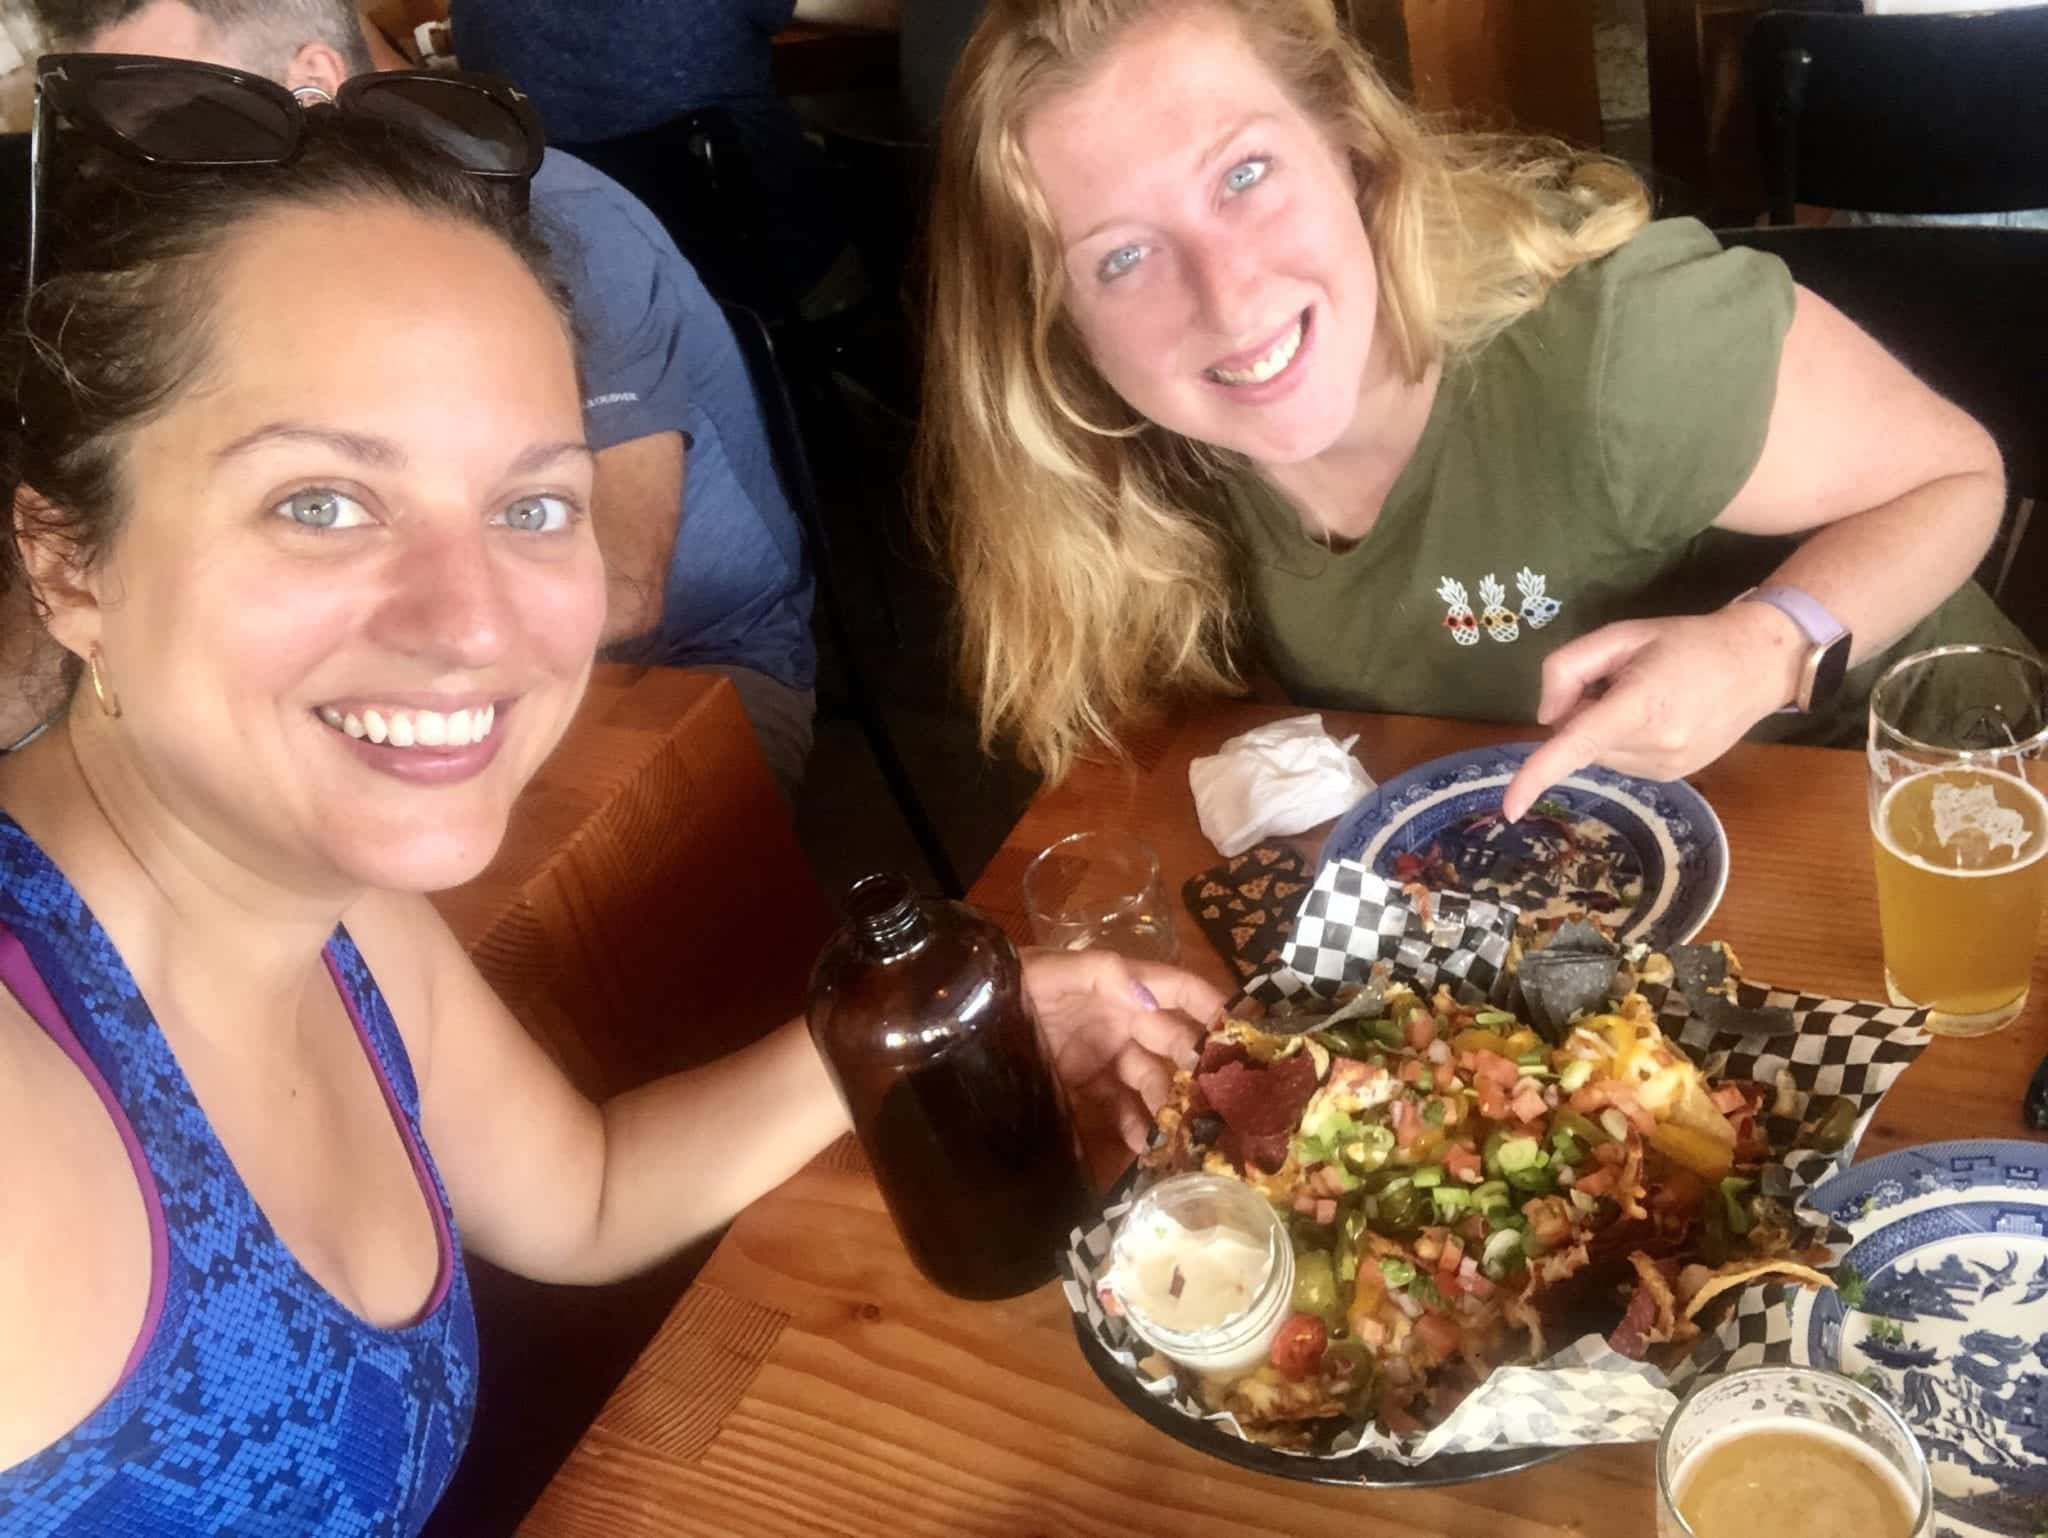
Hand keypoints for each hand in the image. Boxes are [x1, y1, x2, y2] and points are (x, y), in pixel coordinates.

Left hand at [1022, 950, 1223, 1153]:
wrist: (963, 1019)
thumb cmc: (1011, 983)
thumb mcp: (1049, 970)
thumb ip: (1097, 974)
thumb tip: (1145, 989)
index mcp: (1121, 986)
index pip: (1178, 989)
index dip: (1212, 1004)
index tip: (1242, 1032)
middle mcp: (1122, 1021)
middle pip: (1173, 1043)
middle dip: (1196, 1068)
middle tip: (1215, 1098)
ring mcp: (1106, 1056)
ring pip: (1152, 1081)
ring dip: (1168, 1105)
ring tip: (1178, 1131)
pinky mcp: (1086, 1088)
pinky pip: (1121, 1108)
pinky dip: (1135, 1127)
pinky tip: (1143, 1145)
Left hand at [1501, 606, 1801, 821]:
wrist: (1758, 665)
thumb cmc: (1687, 642)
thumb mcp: (1622, 635)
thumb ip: (1569, 668)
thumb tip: (1547, 717)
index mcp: (1640, 706)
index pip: (1578, 745)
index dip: (1537, 775)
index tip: (1509, 807)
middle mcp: (1654, 746)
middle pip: (1582, 742)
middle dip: (1582, 714)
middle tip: (1618, 681)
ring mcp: (1667, 767)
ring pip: (1600, 755)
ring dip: (1605, 729)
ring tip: (1648, 697)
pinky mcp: (1673, 776)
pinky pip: (1622, 761)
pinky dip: (1624, 741)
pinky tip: (1659, 715)